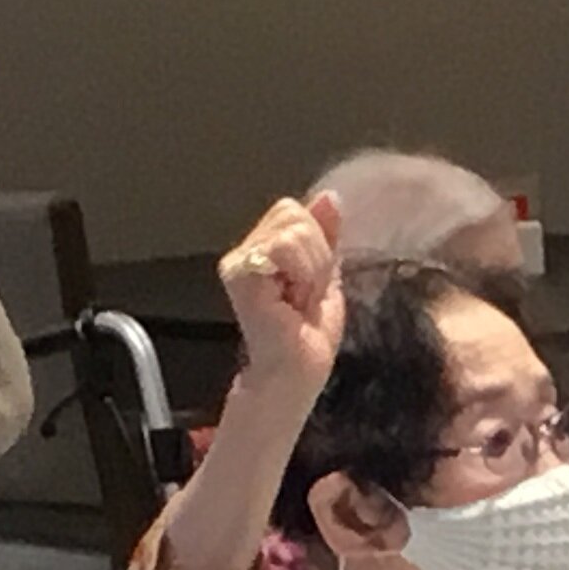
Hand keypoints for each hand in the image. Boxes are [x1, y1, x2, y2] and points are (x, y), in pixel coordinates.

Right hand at [220, 192, 345, 398]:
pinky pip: (283, 246)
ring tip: (298, 300)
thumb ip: (327, 236)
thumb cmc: (307, 338)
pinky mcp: (238, 271)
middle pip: (294, 213)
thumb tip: (330, 196)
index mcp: (266, 246)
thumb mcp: (327, 278)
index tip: (312, 285)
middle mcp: (247, 247)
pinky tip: (290, 300)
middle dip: (316, 256)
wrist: (295, 373)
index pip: (297, 210)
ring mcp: (239, 258)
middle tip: (305, 294)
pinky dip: (301, 273)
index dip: (318, 246)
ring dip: (310, 270)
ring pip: (293, 229)